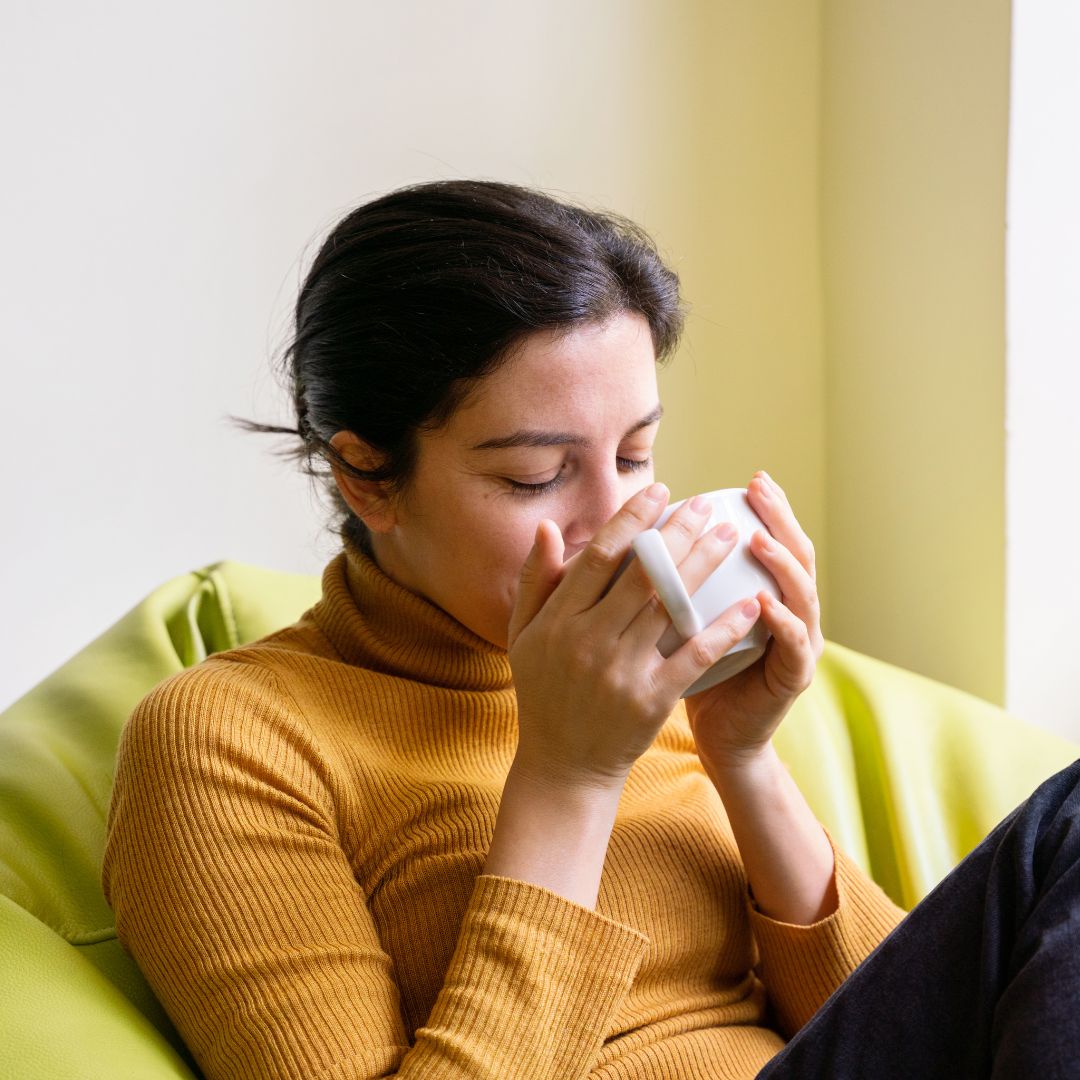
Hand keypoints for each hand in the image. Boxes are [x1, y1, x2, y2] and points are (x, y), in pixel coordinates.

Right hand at [507, 483, 760, 790]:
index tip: (660, 491)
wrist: (564, 765)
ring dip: (705, 566)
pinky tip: (750, 604)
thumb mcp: (523, 636)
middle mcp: (588, 641)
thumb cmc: (544, 693)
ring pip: (671, 607)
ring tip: (731, 536)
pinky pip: (695, 656)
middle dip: (679, 533)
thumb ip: (535, 580)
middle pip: (642, 575)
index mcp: (557, 621)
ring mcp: (622, 671)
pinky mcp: (652, 700)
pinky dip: (724, 628)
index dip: (632, 520)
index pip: (600, 557)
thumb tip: (549, 528)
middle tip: (708, 504)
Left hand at [685, 471, 824, 771]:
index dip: (768, 508)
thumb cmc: (692, 674)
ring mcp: (798, 644)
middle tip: (761, 490)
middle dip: (781, 519)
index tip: (751, 478)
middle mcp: (790, 612)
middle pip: (796, 555)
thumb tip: (637, 535)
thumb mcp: (679, 620)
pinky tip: (762, 601)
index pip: (773, 540)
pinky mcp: (794, 678)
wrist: (717, 738)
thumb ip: (671, 581)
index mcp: (766, 594)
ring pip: (802, 594)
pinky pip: (794, 645)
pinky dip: (781, 621)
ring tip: (758, 538)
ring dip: (782, 563)